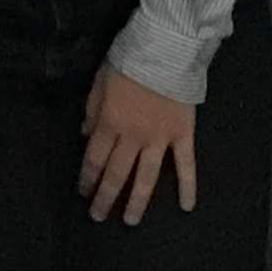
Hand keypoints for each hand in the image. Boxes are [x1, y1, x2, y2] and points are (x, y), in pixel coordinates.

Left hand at [79, 69, 200, 224]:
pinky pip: (186, 164)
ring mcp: (160, 139)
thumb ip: (91, 111)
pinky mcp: (183, 135)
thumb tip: (85, 136)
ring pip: (146, 177)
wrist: (165, 49)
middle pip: (117, 174)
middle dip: (105, 197)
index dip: (88, 178)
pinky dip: (187, 186)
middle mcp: (132, 138)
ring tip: (131, 220)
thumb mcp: (99, 82)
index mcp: (109, 124)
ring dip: (138, 201)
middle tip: (98, 217)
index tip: (84, 193)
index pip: (94, 159)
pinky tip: (186, 207)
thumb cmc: (128, 61)